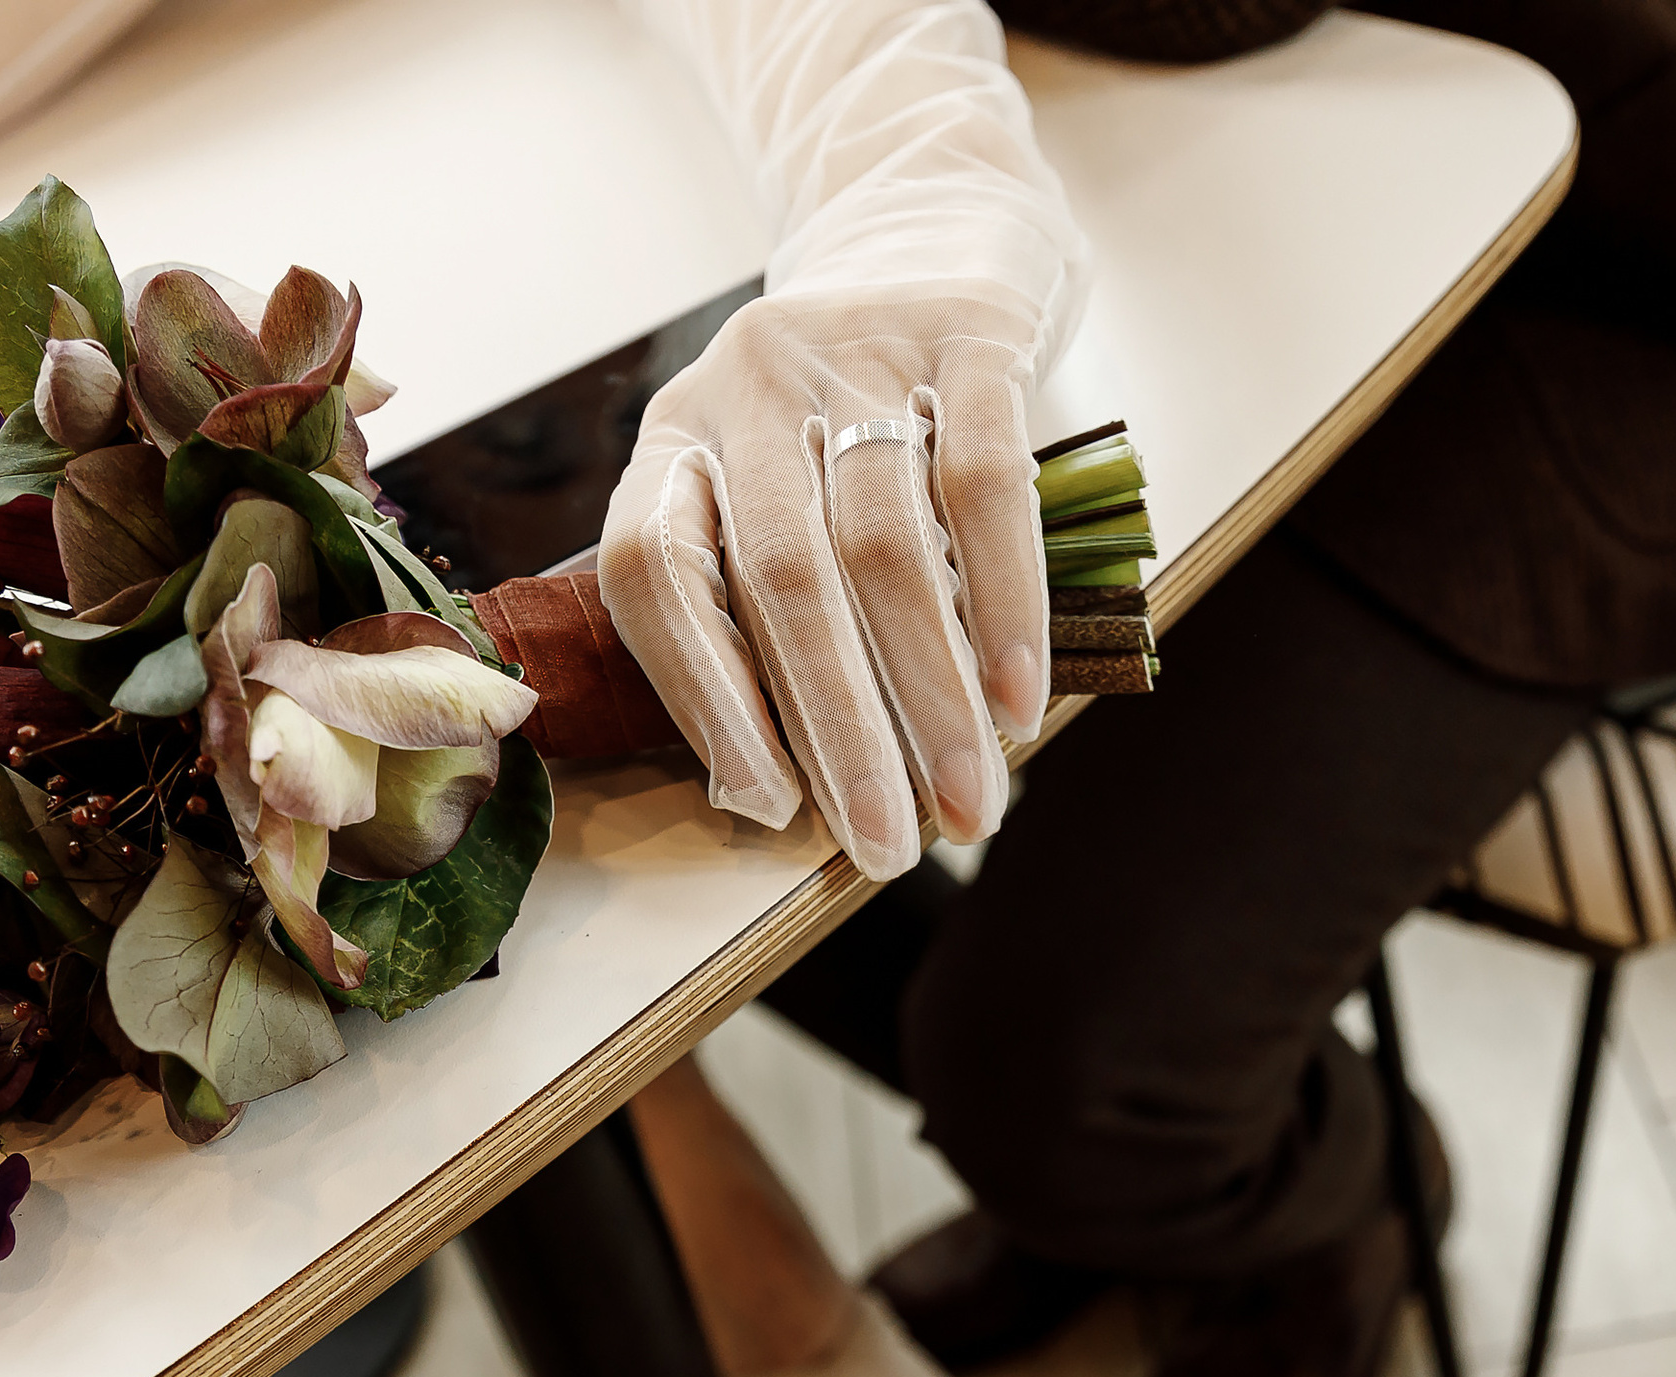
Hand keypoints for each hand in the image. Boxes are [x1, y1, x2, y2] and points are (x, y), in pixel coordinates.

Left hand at [598, 286, 1049, 878]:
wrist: (931, 229)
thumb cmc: (845, 422)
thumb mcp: (773, 498)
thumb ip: (762, 620)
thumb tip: (779, 798)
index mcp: (673, 441)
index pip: (654, 576)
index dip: (709, 703)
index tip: (771, 810)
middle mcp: (744, 386)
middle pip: (782, 582)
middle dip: (843, 734)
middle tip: (891, 848)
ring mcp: (851, 349)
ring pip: (884, 548)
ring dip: (933, 698)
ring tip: (971, 801)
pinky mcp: (962, 333)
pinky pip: (984, 484)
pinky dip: (1005, 606)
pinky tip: (1020, 699)